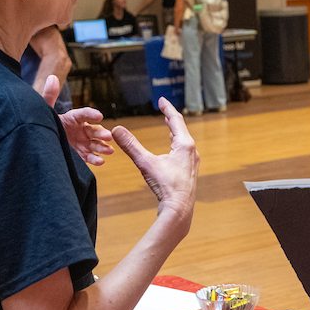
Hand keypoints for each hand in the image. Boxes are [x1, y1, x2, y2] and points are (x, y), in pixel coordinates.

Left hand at [40, 75, 114, 164]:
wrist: (40, 144)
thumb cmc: (45, 124)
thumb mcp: (45, 110)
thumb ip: (49, 96)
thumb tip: (52, 77)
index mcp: (74, 118)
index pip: (84, 114)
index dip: (91, 114)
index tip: (99, 116)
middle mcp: (81, 130)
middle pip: (94, 130)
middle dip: (102, 133)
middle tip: (108, 136)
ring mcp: (82, 143)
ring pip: (96, 144)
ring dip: (103, 147)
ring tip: (108, 150)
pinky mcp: (81, 155)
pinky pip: (90, 157)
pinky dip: (96, 160)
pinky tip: (100, 161)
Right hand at [111, 97, 198, 224]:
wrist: (179, 209)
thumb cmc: (165, 186)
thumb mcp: (145, 163)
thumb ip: (131, 146)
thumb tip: (117, 129)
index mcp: (184, 144)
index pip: (176, 119)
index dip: (167, 108)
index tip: (161, 100)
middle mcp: (192, 151)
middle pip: (181, 129)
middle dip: (171, 119)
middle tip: (164, 110)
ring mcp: (192, 162)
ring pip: (183, 142)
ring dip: (174, 132)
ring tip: (169, 127)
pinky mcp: (189, 172)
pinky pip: (183, 152)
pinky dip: (176, 145)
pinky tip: (172, 151)